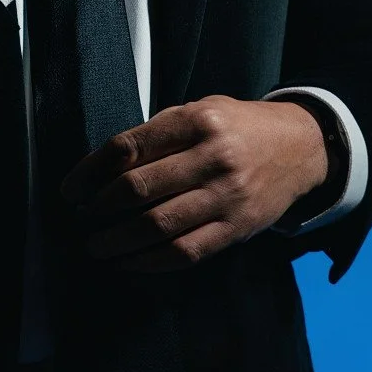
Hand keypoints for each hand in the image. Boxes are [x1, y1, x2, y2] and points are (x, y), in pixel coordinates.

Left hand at [58, 96, 329, 272]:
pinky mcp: (238, 228)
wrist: (299, 147)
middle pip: (139, 188)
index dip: (91, 171)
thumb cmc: (237, 126)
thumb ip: (159, 132)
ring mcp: (227, 196)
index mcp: (196, 121)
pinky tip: (130, 262)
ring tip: (97, 246)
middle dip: (100, 208)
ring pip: (159, 225)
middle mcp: (212, 158)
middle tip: (81, 218)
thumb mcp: (200, 109)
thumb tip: (106, 165)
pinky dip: (151, 261)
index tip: (71, 189)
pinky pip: (186, 252)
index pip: (129, 147)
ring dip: (118, 241)